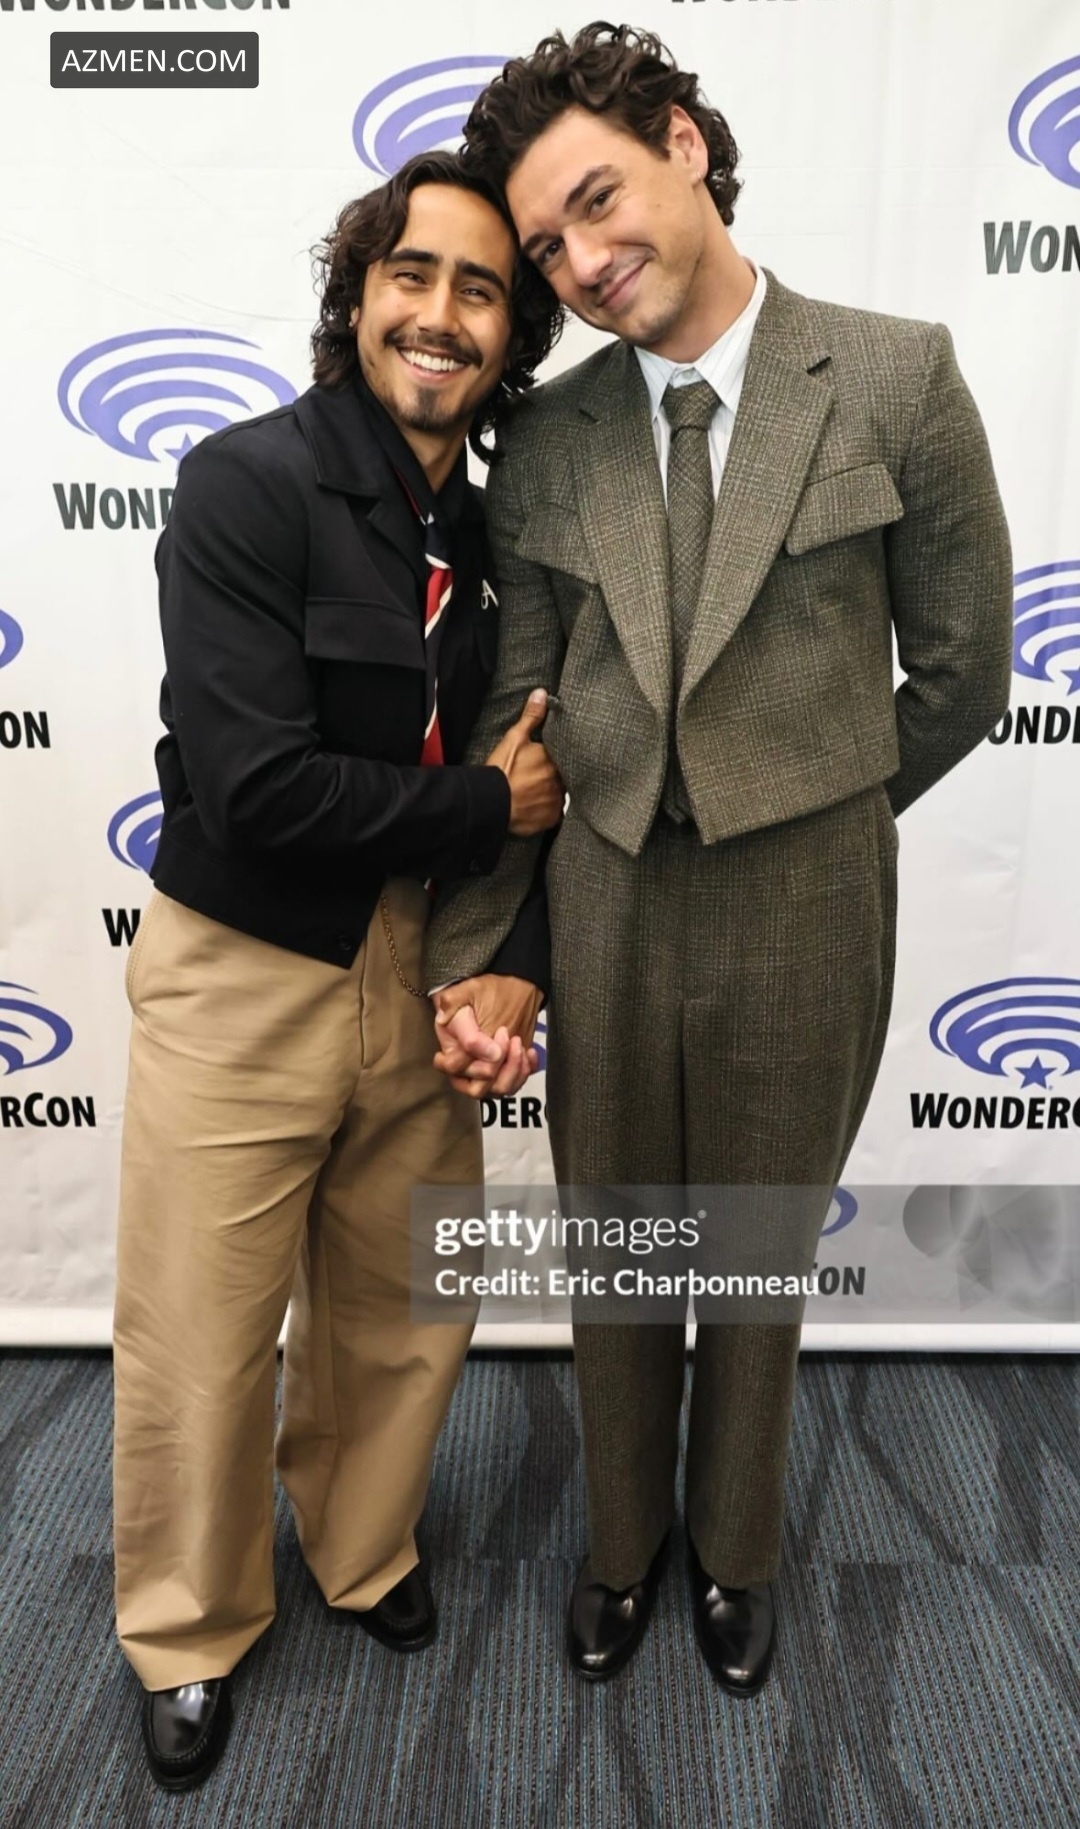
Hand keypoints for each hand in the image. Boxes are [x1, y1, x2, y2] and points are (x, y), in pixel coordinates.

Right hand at [432, 975, 543, 1097]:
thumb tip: (467, 1042)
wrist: (510, 989)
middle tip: (507, 1035)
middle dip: (496, 1065)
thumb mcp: (467, 992)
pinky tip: (528, 1051)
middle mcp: (464, 1066)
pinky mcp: (503, 1073)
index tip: (498, 1032)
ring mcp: (484, 1073)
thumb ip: (456, 1011)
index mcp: (449, 1047)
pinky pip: (513, 1086)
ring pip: (496, 1091)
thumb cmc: (485, 992)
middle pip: (475, 1087)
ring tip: (519, 1045)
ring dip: (512, 1070)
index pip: (455, 1066)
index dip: (477, 1053)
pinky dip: (524, 1072)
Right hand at [485, 690, 563, 835]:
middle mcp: (560, 780)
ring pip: (557, 795)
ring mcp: (556, 801)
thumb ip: (531, 717)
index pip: (561, 757)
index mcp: (553, 759)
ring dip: (549, 794)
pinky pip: (553, 814)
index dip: (551, 760)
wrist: (492, 802)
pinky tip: (533, 808)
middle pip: (561, 777)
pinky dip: (545, 811)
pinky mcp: (551, 819)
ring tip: (532, 794)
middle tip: (534, 778)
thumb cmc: (502, 770)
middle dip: (551, 777)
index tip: (542, 762)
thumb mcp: (514, 738)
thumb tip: (542, 693)